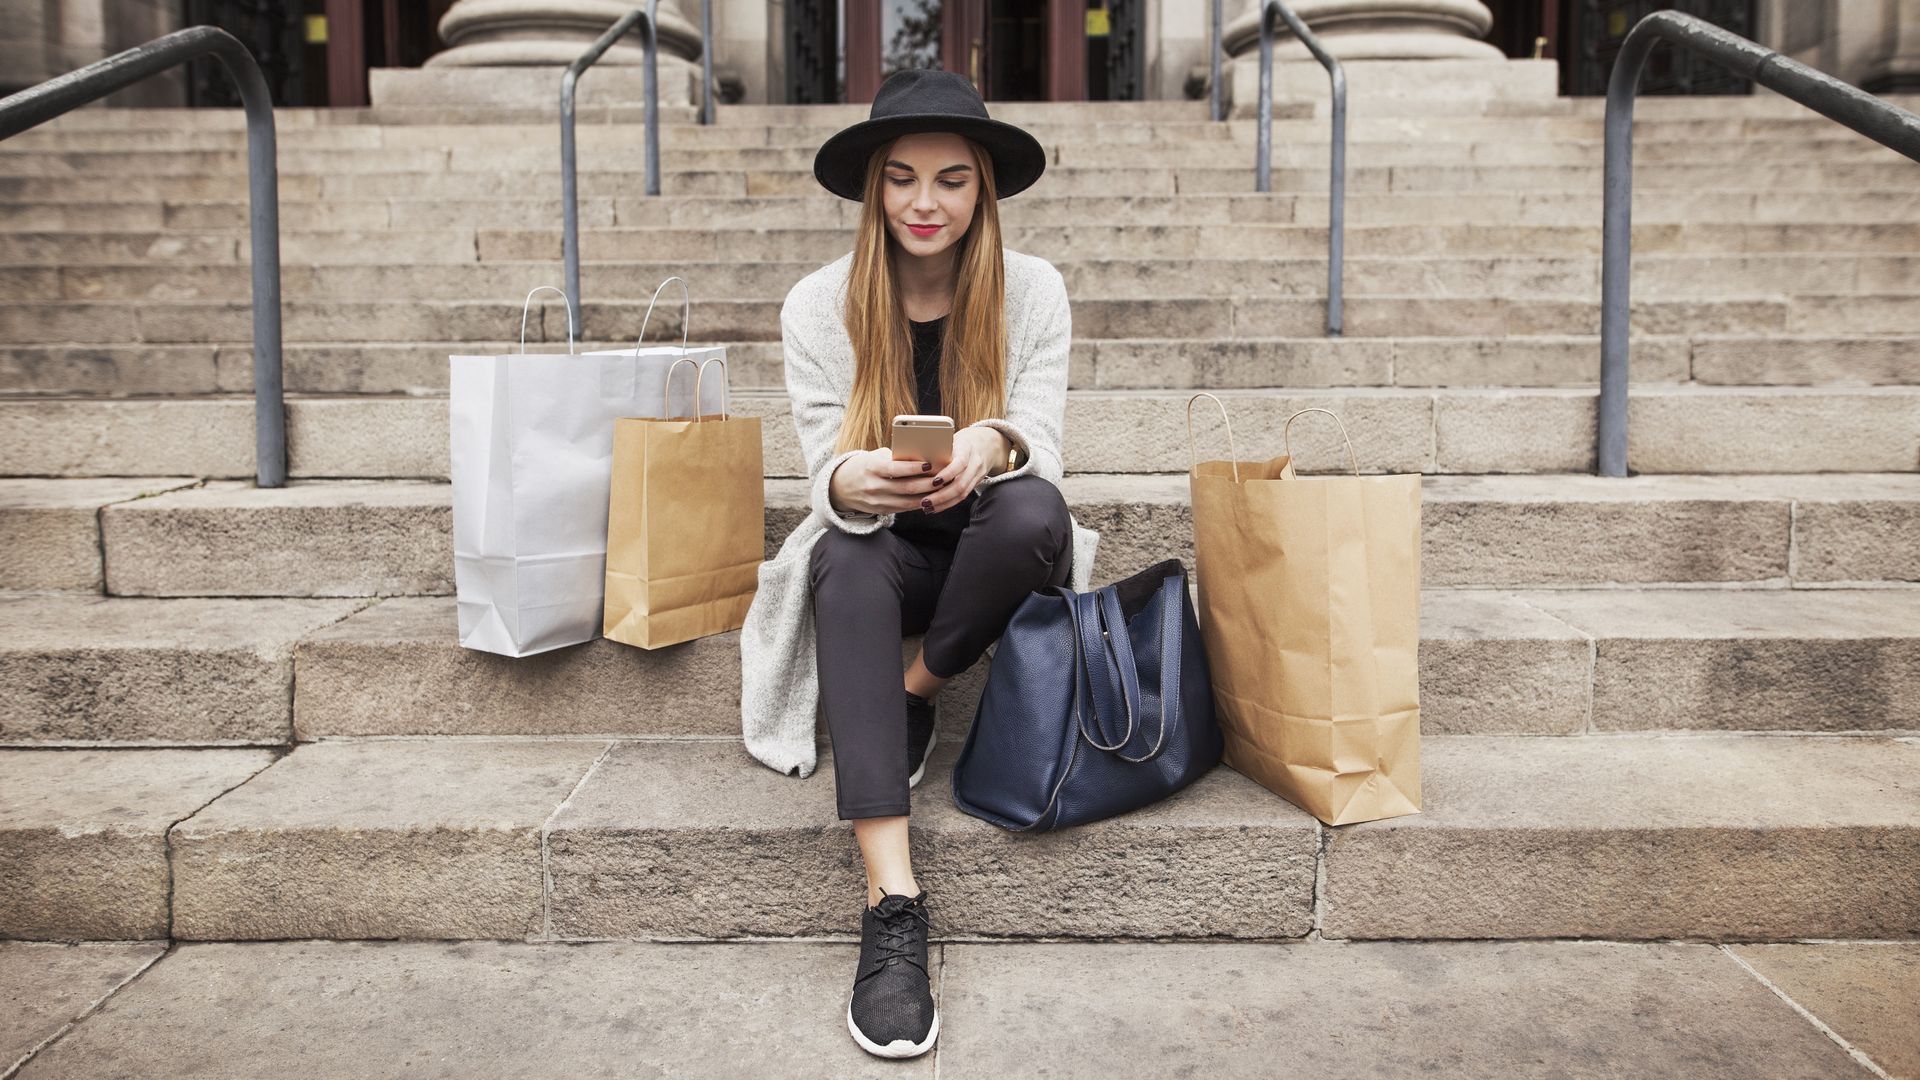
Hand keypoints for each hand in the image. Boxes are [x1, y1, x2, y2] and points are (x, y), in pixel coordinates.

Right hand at [827, 446, 942, 516]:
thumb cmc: (864, 466)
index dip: (914, 468)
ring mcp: (877, 501)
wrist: (840, 487)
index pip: (895, 469)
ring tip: (941, 489)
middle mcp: (873, 486)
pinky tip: (929, 498)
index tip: (929, 464)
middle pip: (906, 487)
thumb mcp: (874, 457)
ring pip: (907, 501)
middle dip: (927, 484)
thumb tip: (919, 457)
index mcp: (871, 468)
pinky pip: (903, 509)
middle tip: (943, 478)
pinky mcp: (881, 511)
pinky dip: (918, 504)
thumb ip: (894, 458)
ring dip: (926, 496)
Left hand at [923, 427, 1007, 513]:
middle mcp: (975, 463)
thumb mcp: (952, 439)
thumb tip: (916, 459)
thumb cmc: (962, 441)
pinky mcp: (976, 483)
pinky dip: (948, 503)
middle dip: (941, 495)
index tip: (933, 482)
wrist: (987, 444)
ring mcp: (978, 475)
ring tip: (927, 508)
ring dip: (943, 503)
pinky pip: (963, 496)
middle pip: (961, 484)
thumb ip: (939, 449)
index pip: (960, 463)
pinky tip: (935, 507)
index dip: (948, 474)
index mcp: (967, 449)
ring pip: (962, 493)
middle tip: (924, 501)